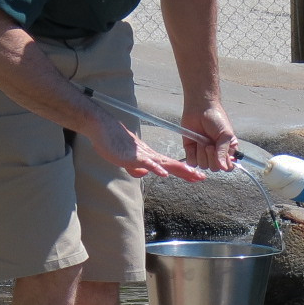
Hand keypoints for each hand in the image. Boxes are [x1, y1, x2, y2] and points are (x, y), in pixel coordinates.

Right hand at [87, 107, 206, 181]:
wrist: (100, 127)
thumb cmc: (112, 142)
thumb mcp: (126, 159)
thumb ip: (135, 167)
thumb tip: (142, 174)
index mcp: (149, 157)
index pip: (170, 165)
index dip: (184, 171)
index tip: (197, 176)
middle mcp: (149, 155)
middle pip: (172, 164)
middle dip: (188, 171)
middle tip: (202, 177)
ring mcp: (142, 155)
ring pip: (164, 163)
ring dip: (179, 169)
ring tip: (192, 174)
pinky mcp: (132, 156)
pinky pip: (146, 163)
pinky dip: (155, 168)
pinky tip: (164, 174)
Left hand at [181, 103, 236, 172]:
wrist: (200, 108)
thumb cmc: (217, 119)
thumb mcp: (225, 135)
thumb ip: (223, 152)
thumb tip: (223, 168)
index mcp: (227, 151)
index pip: (228, 168)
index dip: (224, 164)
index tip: (221, 153)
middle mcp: (215, 155)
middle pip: (213, 169)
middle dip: (211, 156)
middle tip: (210, 143)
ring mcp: (202, 154)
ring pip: (202, 165)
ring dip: (201, 153)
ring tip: (202, 140)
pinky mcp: (191, 151)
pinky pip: (191, 162)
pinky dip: (192, 153)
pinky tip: (194, 143)